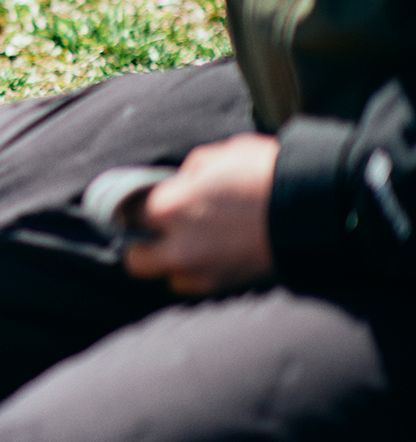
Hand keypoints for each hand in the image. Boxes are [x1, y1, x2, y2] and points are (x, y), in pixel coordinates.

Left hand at [123, 133, 277, 296]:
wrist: (314, 206)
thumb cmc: (264, 172)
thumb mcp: (216, 156)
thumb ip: (185, 176)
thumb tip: (175, 186)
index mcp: (169, 207)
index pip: (127, 213)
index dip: (134, 207)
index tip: (142, 204)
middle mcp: (179, 246)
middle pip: (134, 259)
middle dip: (141, 244)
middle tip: (156, 230)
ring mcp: (203, 271)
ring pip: (165, 277)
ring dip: (170, 262)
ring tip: (188, 243)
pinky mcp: (227, 285)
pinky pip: (195, 285)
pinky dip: (196, 273)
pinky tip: (210, 254)